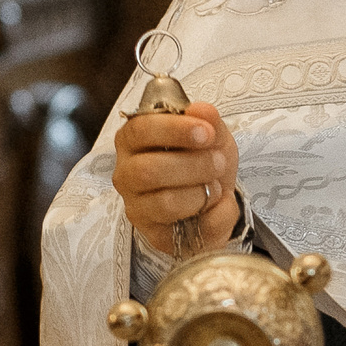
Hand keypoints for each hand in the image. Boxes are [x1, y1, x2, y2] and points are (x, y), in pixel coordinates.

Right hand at [111, 100, 239, 256]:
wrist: (218, 197)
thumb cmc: (204, 159)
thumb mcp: (213, 134)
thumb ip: (208, 120)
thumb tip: (202, 110)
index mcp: (133, 140)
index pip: (140, 130)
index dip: (174, 130)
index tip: (206, 132)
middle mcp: (127, 174)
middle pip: (149, 171)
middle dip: (193, 165)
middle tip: (218, 162)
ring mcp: (137, 207)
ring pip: (165, 202)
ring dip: (202, 192)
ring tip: (215, 186)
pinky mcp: (154, 234)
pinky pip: (185, 229)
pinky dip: (214, 215)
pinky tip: (216, 205)